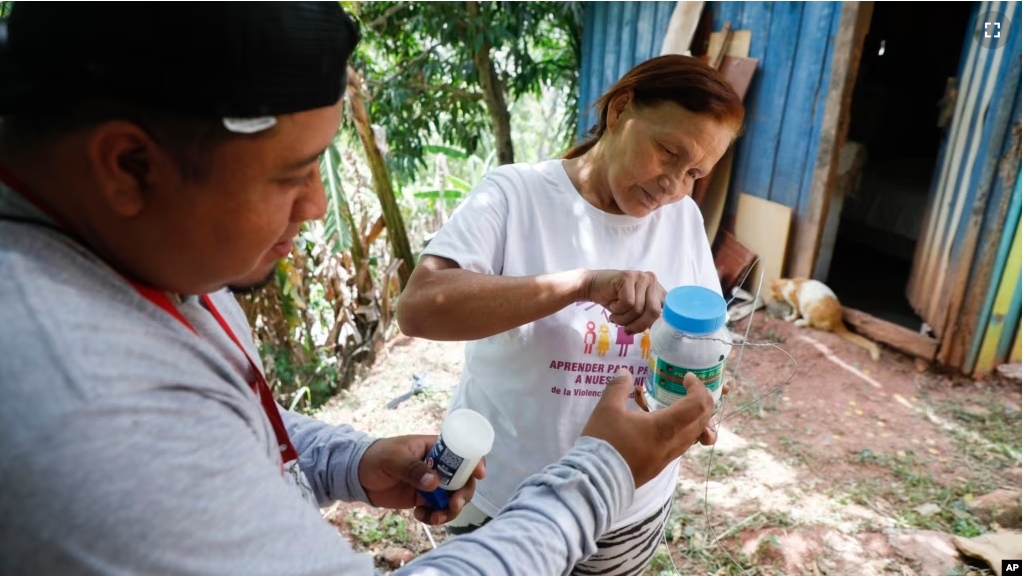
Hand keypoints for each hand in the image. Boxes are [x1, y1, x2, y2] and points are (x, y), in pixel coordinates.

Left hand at [358, 435, 485, 524]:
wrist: (356, 475)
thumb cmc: (375, 457)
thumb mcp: (393, 459)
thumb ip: (412, 469)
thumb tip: (435, 483)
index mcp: (434, 448)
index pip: (462, 452)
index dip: (475, 462)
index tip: (479, 475)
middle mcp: (438, 466)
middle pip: (463, 480)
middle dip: (463, 495)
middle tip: (453, 506)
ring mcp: (432, 484)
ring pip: (453, 498)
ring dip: (449, 510)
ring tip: (434, 518)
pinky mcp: (423, 498)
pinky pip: (438, 510)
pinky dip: (434, 516)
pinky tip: (420, 515)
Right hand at [580, 269, 665, 333]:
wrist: (592, 286)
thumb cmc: (614, 300)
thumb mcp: (635, 311)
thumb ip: (647, 316)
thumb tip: (658, 331)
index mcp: (658, 290)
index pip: (667, 310)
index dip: (658, 324)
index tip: (647, 332)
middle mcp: (652, 281)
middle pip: (654, 311)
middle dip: (638, 325)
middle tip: (626, 330)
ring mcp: (641, 277)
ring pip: (638, 309)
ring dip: (623, 319)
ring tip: (615, 316)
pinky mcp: (628, 277)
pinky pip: (627, 302)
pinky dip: (617, 310)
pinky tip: (612, 305)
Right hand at [582, 370, 714, 486]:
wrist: (596, 481)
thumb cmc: (604, 442)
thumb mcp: (606, 409)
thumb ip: (618, 387)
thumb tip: (625, 372)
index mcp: (665, 427)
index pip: (697, 405)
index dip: (698, 387)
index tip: (685, 378)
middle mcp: (673, 443)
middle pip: (704, 420)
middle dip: (703, 400)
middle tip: (689, 388)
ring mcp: (669, 457)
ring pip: (695, 435)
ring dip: (695, 416)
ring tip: (679, 404)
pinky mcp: (661, 465)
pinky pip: (683, 444)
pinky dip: (683, 429)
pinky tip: (664, 423)